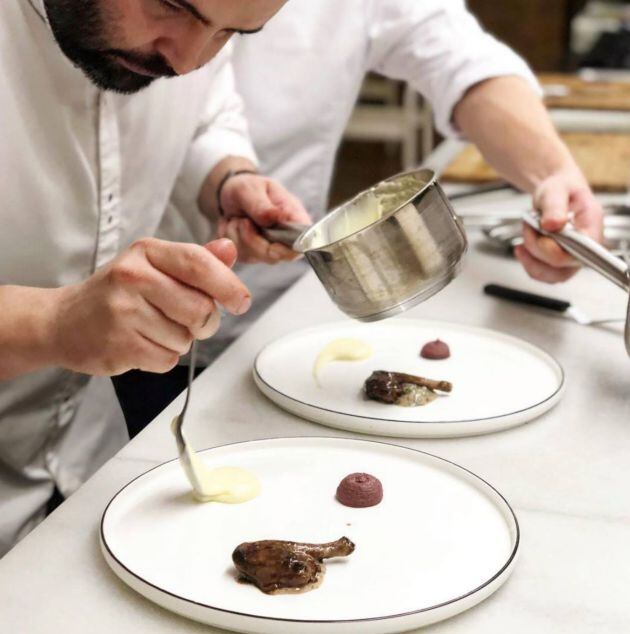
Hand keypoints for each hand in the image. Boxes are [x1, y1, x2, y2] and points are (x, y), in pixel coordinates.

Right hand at [50, 238, 250, 375]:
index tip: (241, 302)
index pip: (200, 264)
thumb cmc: (117, 293)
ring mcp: (123, 312)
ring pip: (186, 339)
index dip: (229, 285)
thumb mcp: (154, 266)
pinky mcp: (118, 345)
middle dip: (205, 323)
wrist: (62, 321)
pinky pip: (167, 360)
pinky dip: (162, 358)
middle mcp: (132, 277)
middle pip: (201, 309)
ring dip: (179, 340)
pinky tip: (141, 343)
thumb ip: (196, 261)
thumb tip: (230, 250)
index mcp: (146, 252)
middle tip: (190, 321)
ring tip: (152, 329)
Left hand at [218, 173, 311, 263]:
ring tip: (239, 218)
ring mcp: (270, 250)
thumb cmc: (248, 188)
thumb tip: (277, 218)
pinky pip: (241, 255)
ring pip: (254, 255)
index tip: (268, 237)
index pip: (303, 243)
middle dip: (253, 239)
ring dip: (239, 236)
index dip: (288, 248)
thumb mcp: (251, 189)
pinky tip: (234, 226)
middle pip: (275, 255)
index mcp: (295, 219)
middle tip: (243, 220)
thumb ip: (262, 206)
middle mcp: (286, 239)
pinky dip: (232, 240)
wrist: (230, 195)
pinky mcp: (253, 255)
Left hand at [514, 166, 603, 282]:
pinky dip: (527, 261)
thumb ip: (555, 206)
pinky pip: (542, 273)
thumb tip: (553, 224)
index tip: (542, 232)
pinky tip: (522, 247)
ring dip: (531, 256)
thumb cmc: (561, 189)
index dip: (558, 250)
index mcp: (592, 226)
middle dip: (538, 247)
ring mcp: (573, 257)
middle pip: (563, 267)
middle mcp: (586, 246)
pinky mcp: (559, 263)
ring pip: (551, 275)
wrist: (555, 192)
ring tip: (528, 232)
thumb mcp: (555, 190)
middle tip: (531, 225)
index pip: (582, 252)